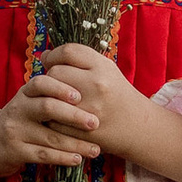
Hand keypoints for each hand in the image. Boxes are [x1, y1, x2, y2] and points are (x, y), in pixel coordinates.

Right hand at [0, 61, 105, 166]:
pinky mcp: (15, 151)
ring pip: (50, 136)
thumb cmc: (20, 120)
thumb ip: (51, 94)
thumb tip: (88, 86)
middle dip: (74, 116)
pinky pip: (42, 155)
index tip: (80, 95)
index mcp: (25, 93)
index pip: (41, 83)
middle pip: (47, 107)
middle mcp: (18, 109)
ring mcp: (15, 130)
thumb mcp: (29, 101)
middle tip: (95, 123)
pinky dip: (62, 158)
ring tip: (96, 150)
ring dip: (76, 144)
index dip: (60, 87)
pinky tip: (77, 159)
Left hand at [26, 44, 142, 157]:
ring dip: (48, 97)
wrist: (136, 125)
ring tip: (57, 98)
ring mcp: (89, 108)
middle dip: (51, 77)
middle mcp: (97, 85)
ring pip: (51, 96)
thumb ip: (78, 59)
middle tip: (56, 83)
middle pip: (55, 72)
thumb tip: (44, 56)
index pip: (68, 51)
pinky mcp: (82, 129)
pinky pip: (53, 119)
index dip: (53, 55)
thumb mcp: (106, 69)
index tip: (50, 61)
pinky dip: (52, 117)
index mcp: (103, 67)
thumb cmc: (116, 94)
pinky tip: (60, 115)